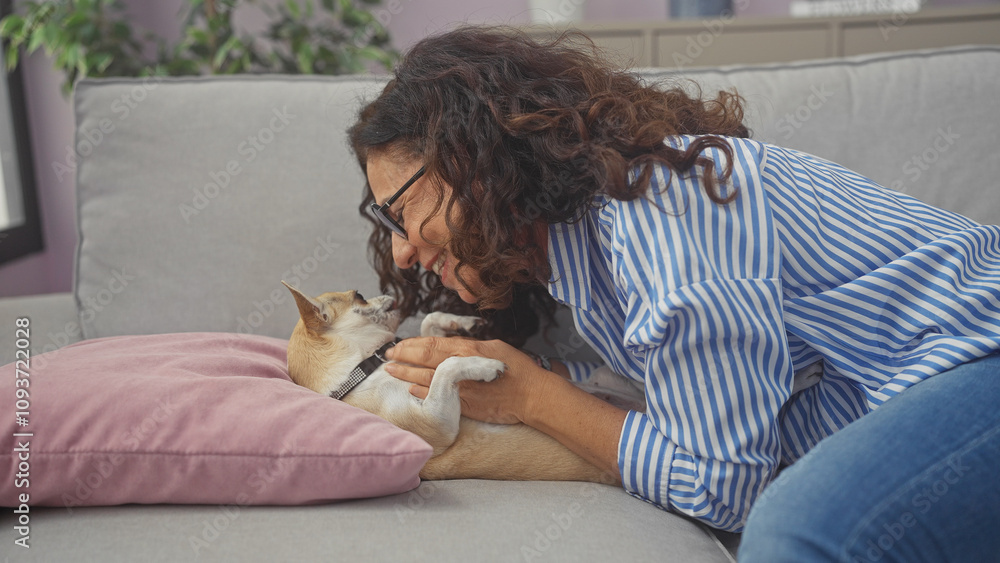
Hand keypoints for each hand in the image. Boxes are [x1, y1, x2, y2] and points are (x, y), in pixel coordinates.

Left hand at [384, 337, 550, 424]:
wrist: (532, 397)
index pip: (431, 346)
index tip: (398, 345)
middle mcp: (460, 369)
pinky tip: (410, 390)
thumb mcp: (494, 347)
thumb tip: (451, 346)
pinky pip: (437, 397)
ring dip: (406, 376)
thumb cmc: (518, 368)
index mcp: (467, 350)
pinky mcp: (464, 405)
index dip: (411, 345)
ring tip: (391, 372)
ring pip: (426, 380)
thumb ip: (469, 346)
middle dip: (403, 359)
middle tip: (388, 357)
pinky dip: (421, 393)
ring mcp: (460, 389)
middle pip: (424, 362)